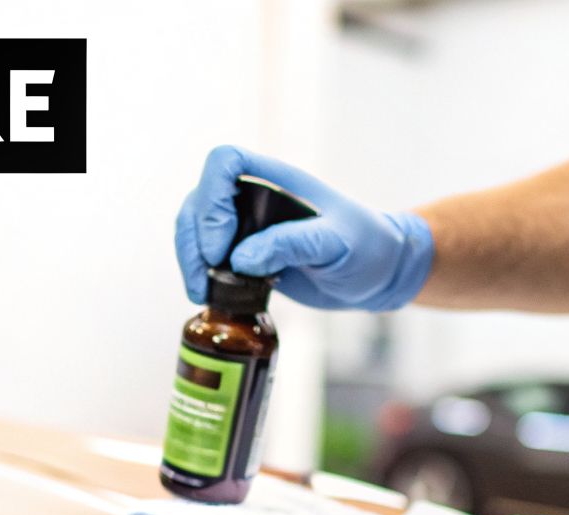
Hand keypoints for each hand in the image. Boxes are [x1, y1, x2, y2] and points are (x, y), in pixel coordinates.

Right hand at [174, 145, 433, 310]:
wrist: (379, 274)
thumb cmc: (369, 248)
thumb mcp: (337, 244)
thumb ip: (292, 245)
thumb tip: (240, 259)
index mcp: (277, 180)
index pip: (225, 162)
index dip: (213, 200)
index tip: (223, 245)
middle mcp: (256, 197)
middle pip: (199, 199)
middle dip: (193, 240)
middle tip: (206, 280)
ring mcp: (247, 226)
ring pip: (195, 229)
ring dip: (189, 260)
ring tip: (202, 293)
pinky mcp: (246, 255)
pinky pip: (207, 257)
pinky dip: (200, 275)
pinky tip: (209, 298)